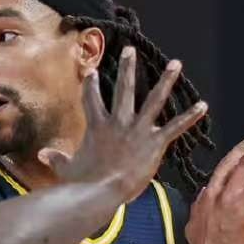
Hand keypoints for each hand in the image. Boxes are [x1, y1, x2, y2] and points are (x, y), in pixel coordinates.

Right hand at [42, 46, 208, 197]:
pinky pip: (175, 127)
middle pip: (124, 89)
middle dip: (128, 68)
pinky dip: (190, 117)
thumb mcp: (66, 169)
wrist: (102, 192)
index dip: (91, 84)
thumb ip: (56, 159)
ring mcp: (139, 130)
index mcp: (97, 126)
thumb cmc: (83, 182)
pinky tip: (203, 105)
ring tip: (176, 63)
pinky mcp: (155, 142)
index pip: (92, 98)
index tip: (91, 71)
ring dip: (166, 81)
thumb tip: (41, 155)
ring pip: (155, 100)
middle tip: (130, 51)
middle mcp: (119, 122)